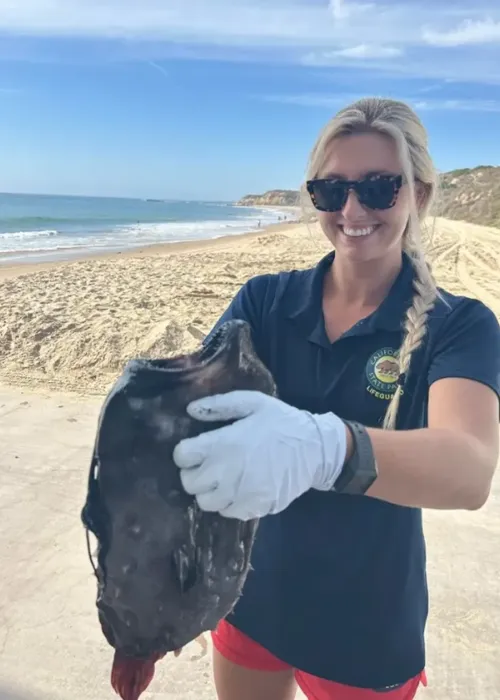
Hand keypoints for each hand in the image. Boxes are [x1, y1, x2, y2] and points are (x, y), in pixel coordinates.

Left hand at [172, 390, 347, 519]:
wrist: (315, 449)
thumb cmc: (282, 422)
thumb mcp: (252, 402)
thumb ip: (219, 405)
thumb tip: (191, 410)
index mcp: (222, 444)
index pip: (181, 457)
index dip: (185, 452)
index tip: (195, 449)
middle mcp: (226, 472)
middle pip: (189, 483)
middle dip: (194, 473)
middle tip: (208, 465)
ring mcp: (239, 494)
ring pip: (205, 502)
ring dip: (209, 491)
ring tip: (223, 479)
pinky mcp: (253, 508)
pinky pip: (227, 512)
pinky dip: (228, 503)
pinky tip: (239, 489)